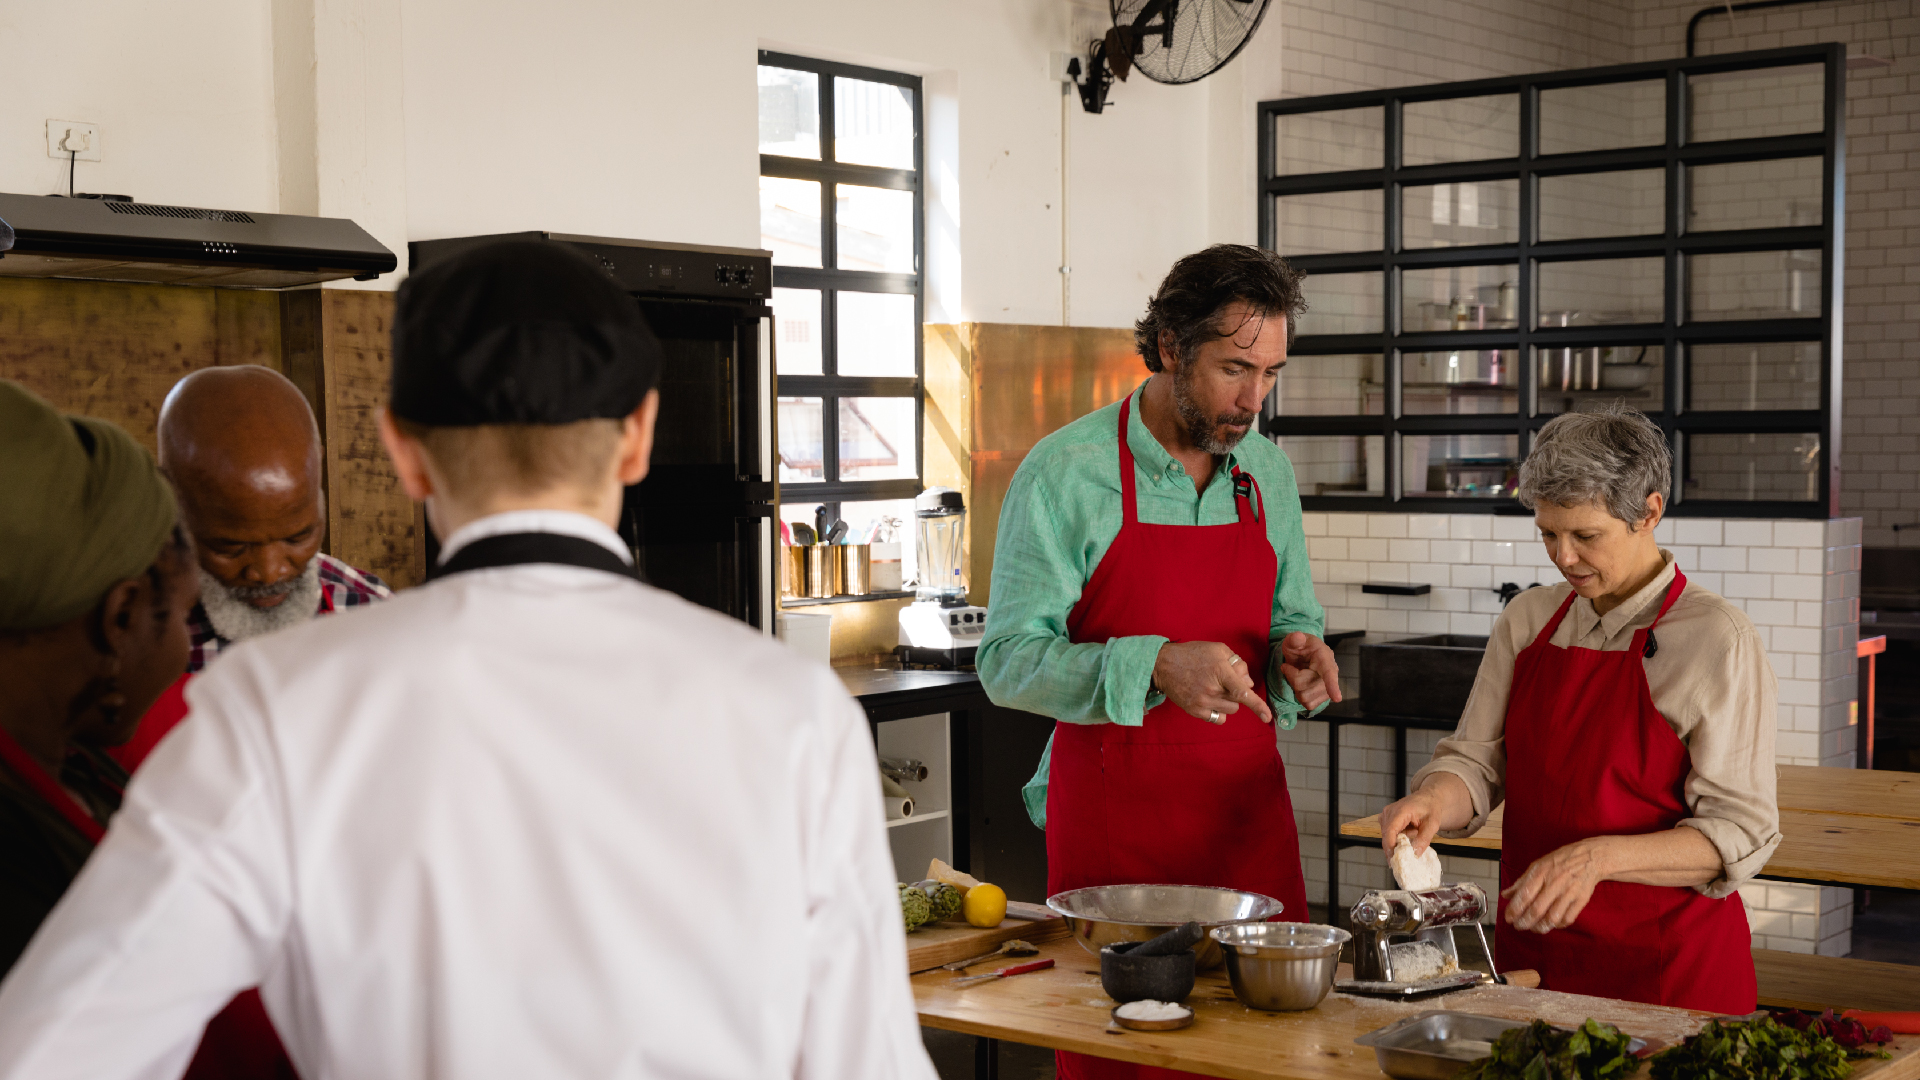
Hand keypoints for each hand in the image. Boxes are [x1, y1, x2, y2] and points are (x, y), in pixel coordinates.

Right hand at [1152, 641, 1273, 724]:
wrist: (1163, 665)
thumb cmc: (1192, 654)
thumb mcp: (1218, 649)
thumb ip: (1237, 663)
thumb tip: (1248, 683)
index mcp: (1220, 672)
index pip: (1242, 692)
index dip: (1257, 705)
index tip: (1268, 717)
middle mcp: (1212, 690)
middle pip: (1238, 701)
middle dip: (1236, 692)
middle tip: (1224, 681)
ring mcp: (1203, 702)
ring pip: (1230, 710)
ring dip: (1228, 702)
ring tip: (1215, 689)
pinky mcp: (1195, 711)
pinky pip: (1218, 718)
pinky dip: (1219, 712)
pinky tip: (1211, 700)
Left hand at [1276, 632, 1341, 709]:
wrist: (1303, 654)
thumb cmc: (1300, 646)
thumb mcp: (1293, 639)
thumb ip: (1294, 639)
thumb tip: (1298, 636)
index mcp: (1325, 657)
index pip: (1329, 672)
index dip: (1332, 685)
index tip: (1337, 698)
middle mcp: (1331, 673)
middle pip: (1308, 687)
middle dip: (1293, 678)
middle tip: (1288, 667)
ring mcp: (1328, 687)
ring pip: (1306, 697)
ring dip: (1295, 687)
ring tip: (1294, 675)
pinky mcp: (1322, 697)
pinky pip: (1308, 704)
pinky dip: (1299, 696)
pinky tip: (1300, 685)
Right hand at [1379, 788, 1446, 855]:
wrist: (1428, 797)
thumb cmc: (1430, 808)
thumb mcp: (1432, 825)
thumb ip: (1424, 839)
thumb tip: (1415, 854)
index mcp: (1401, 810)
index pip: (1390, 831)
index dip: (1390, 847)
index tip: (1394, 860)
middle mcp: (1389, 811)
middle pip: (1386, 835)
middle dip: (1393, 849)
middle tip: (1401, 863)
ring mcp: (1386, 814)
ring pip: (1386, 835)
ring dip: (1396, 843)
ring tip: (1409, 845)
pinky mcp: (1386, 818)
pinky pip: (1388, 833)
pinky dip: (1396, 839)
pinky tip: (1406, 838)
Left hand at [1502, 838, 1610, 933]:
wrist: (1589, 858)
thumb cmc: (1559, 861)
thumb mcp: (1537, 865)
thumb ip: (1521, 882)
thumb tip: (1505, 895)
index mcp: (1541, 872)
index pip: (1525, 894)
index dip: (1515, 909)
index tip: (1508, 918)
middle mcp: (1554, 883)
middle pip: (1537, 909)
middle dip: (1525, 922)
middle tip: (1518, 926)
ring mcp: (1569, 892)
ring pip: (1552, 918)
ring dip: (1540, 927)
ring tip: (1534, 928)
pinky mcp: (1581, 900)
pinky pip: (1568, 919)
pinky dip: (1557, 925)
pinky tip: (1551, 924)